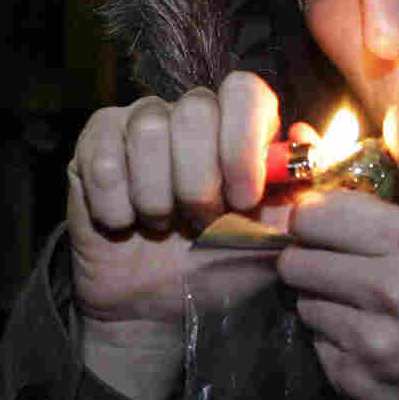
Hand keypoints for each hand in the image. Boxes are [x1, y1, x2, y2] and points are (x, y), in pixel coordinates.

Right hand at [68, 71, 296, 327]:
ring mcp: (138, 124)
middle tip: (202, 222)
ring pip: (149, 130)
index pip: (245, 91)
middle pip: (196, 110)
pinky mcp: (94, 146)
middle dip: (200, 183)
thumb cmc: (221, 265)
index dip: (244, 142)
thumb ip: (301, 189)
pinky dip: (118, 205)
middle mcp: (190, 113)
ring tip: (163, 224)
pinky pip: (104, 158)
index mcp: (239, 125)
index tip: (245, 198)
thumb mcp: (275, 236)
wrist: (160, 308)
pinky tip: (126, 224)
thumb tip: (304, 137)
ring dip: (159, 196)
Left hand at [277, 104, 398, 399]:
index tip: (325, 219)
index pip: (319, 212)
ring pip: (302, 299)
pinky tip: (368, 339)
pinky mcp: (353, 385)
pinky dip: (331, 338)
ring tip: (360, 302)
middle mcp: (389, 290)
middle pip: (297, 255)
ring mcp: (368, 342)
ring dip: (320, 296)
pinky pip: (315, 344)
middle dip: (309, 253)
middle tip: (337, 259)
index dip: (314, 213)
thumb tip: (397, 113)